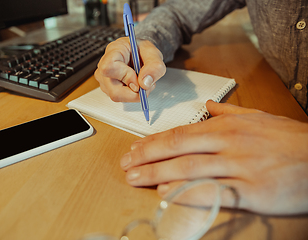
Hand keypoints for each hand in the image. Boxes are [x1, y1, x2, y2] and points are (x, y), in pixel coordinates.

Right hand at [94, 37, 165, 101]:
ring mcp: (104, 79)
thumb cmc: (143, 51)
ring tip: (141, 81)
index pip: (109, 68)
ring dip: (135, 93)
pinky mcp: (108, 89)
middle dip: (134, 92)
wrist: (140, 54)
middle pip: (113, 90)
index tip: (139, 78)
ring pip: (117, 96)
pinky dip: (132, 95)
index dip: (126, 77)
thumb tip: (145, 84)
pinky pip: (121, 98)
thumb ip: (154, 67)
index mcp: (113, 50)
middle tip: (146, 84)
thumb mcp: (153, 53)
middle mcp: (104, 65)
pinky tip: (135, 84)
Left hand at [120, 100, 307, 214]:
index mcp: (227, 127)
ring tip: (135, 179)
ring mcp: (238, 168)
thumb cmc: (288, 140)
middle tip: (126, 164)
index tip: (134, 149)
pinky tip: (167, 194)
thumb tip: (207, 106)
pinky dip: (187, 193)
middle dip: (147, 157)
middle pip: (178, 149)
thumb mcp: (258, 118)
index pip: (180, 133)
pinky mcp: (250, 192)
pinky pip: (213, 192)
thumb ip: (229, 111)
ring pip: (189, 169)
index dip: (153, 142)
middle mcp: (229, 144)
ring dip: (157, 174)